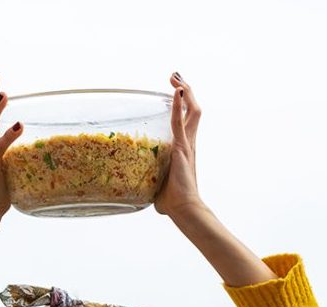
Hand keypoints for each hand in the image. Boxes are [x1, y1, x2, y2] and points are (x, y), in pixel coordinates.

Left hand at [153, 73, 205, 219]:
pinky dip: (178, 105)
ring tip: (176, 78)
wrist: (183, 209)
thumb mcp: (155, 185)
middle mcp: (189, 144)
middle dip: (185, 91)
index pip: (186, 122)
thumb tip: (134, 185)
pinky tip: (176, 91)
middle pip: (192, 111)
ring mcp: (187, 145)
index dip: (182, 105)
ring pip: (191, 111)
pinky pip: (180, 122)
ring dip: (185, 92)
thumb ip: (147, 179)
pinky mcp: (182, 148)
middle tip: (174, 77)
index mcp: (184, 150)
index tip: (173, 92)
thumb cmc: (171, 202)